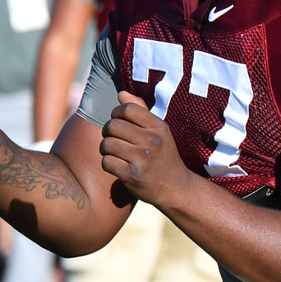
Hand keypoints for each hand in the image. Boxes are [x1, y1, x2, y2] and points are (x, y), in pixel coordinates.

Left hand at [100, 91, 193, 206]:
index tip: (118, 121)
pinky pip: (106, 162)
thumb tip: (121, 93)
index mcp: (158, 127)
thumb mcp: (159, 131)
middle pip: (113, 125)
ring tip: (113, 152)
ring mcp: (142, 159)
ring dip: (105, 148)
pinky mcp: (132, 175)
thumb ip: (140, 110)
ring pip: (107, 144)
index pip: (127, 109)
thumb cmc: (163, 155)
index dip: (116, 113)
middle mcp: (152, 141)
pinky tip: (116, 165)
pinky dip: (107, 163)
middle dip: (108, 131)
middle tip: (113, 138)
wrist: (175, 188)